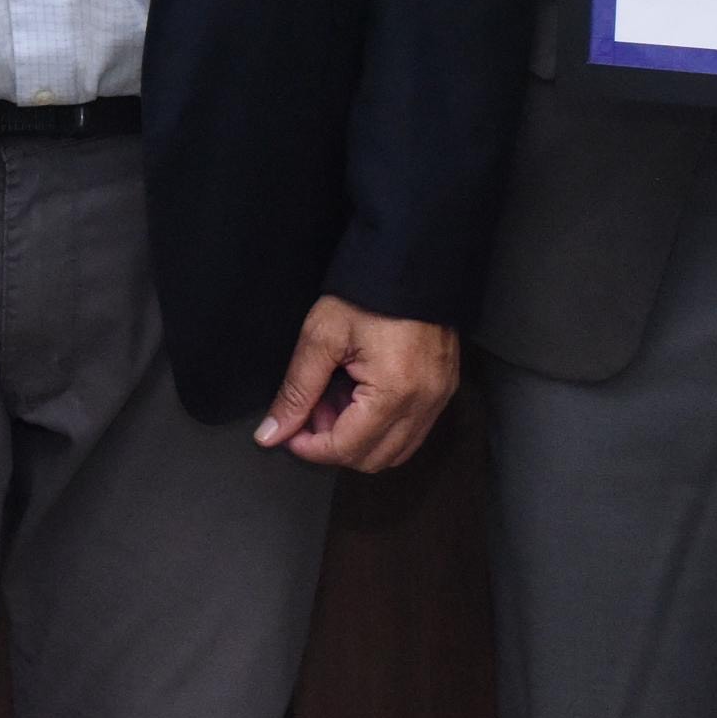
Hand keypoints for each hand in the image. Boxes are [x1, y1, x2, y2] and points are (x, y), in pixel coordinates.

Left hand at [252, 295, 457, 472]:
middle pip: (373, 460)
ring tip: (336, 400)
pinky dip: (382, 427)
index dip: (310, 446)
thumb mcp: (321, 336)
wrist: (411, 257)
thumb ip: (296, 391)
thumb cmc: (367, 291)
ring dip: (359, 439)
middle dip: (335, 444)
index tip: (289, 429)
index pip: (346, 449)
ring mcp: (440, 397)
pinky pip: (413, 431)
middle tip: (312, 409)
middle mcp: (425, 403)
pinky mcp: (445, 388)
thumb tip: (271, 434)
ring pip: (396, 451)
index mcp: (395, 392)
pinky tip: (361, 396)